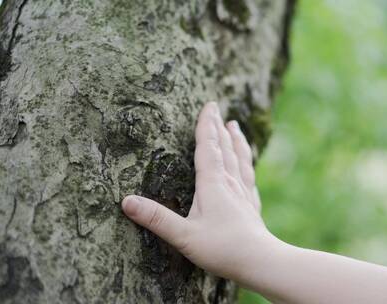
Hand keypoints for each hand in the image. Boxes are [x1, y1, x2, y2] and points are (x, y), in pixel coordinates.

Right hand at [121, 102, 276, 279]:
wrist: (260, 261)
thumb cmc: (222, 248)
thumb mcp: (183, 236)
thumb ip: (156, 219)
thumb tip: (126, 201)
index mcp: (213, 184)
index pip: (208, 148)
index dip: (206, 125)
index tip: (209, 105)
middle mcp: (230, 183)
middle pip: (224, 148)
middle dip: (219, 127)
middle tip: (218, 108)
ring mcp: (244, 194)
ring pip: (240, 159)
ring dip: (236, 140)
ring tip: (235, 126)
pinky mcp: (252, 206)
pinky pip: (249, 177)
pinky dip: (247, 164)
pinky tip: (248, 166)